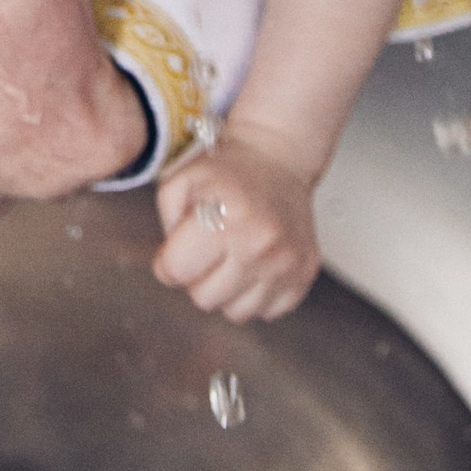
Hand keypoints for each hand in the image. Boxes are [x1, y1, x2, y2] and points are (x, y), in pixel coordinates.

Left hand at [152, 127, 319, 320]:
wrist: (279, 158)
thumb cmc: (223, 172)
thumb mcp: (180, 181)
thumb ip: (165, 225)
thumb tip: (171, 270)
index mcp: (225, 217)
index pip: (176, 272)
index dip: (169, 262)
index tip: (179, 246)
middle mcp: (260, 244)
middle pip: (203, 299)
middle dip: (198, 277)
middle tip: (209, 248)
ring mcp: (287, 262)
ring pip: (236, 313)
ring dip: (227, 290)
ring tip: (233, 255)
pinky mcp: (305, 273)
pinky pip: (267, 312)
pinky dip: (256, 294)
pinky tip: (256, 263)